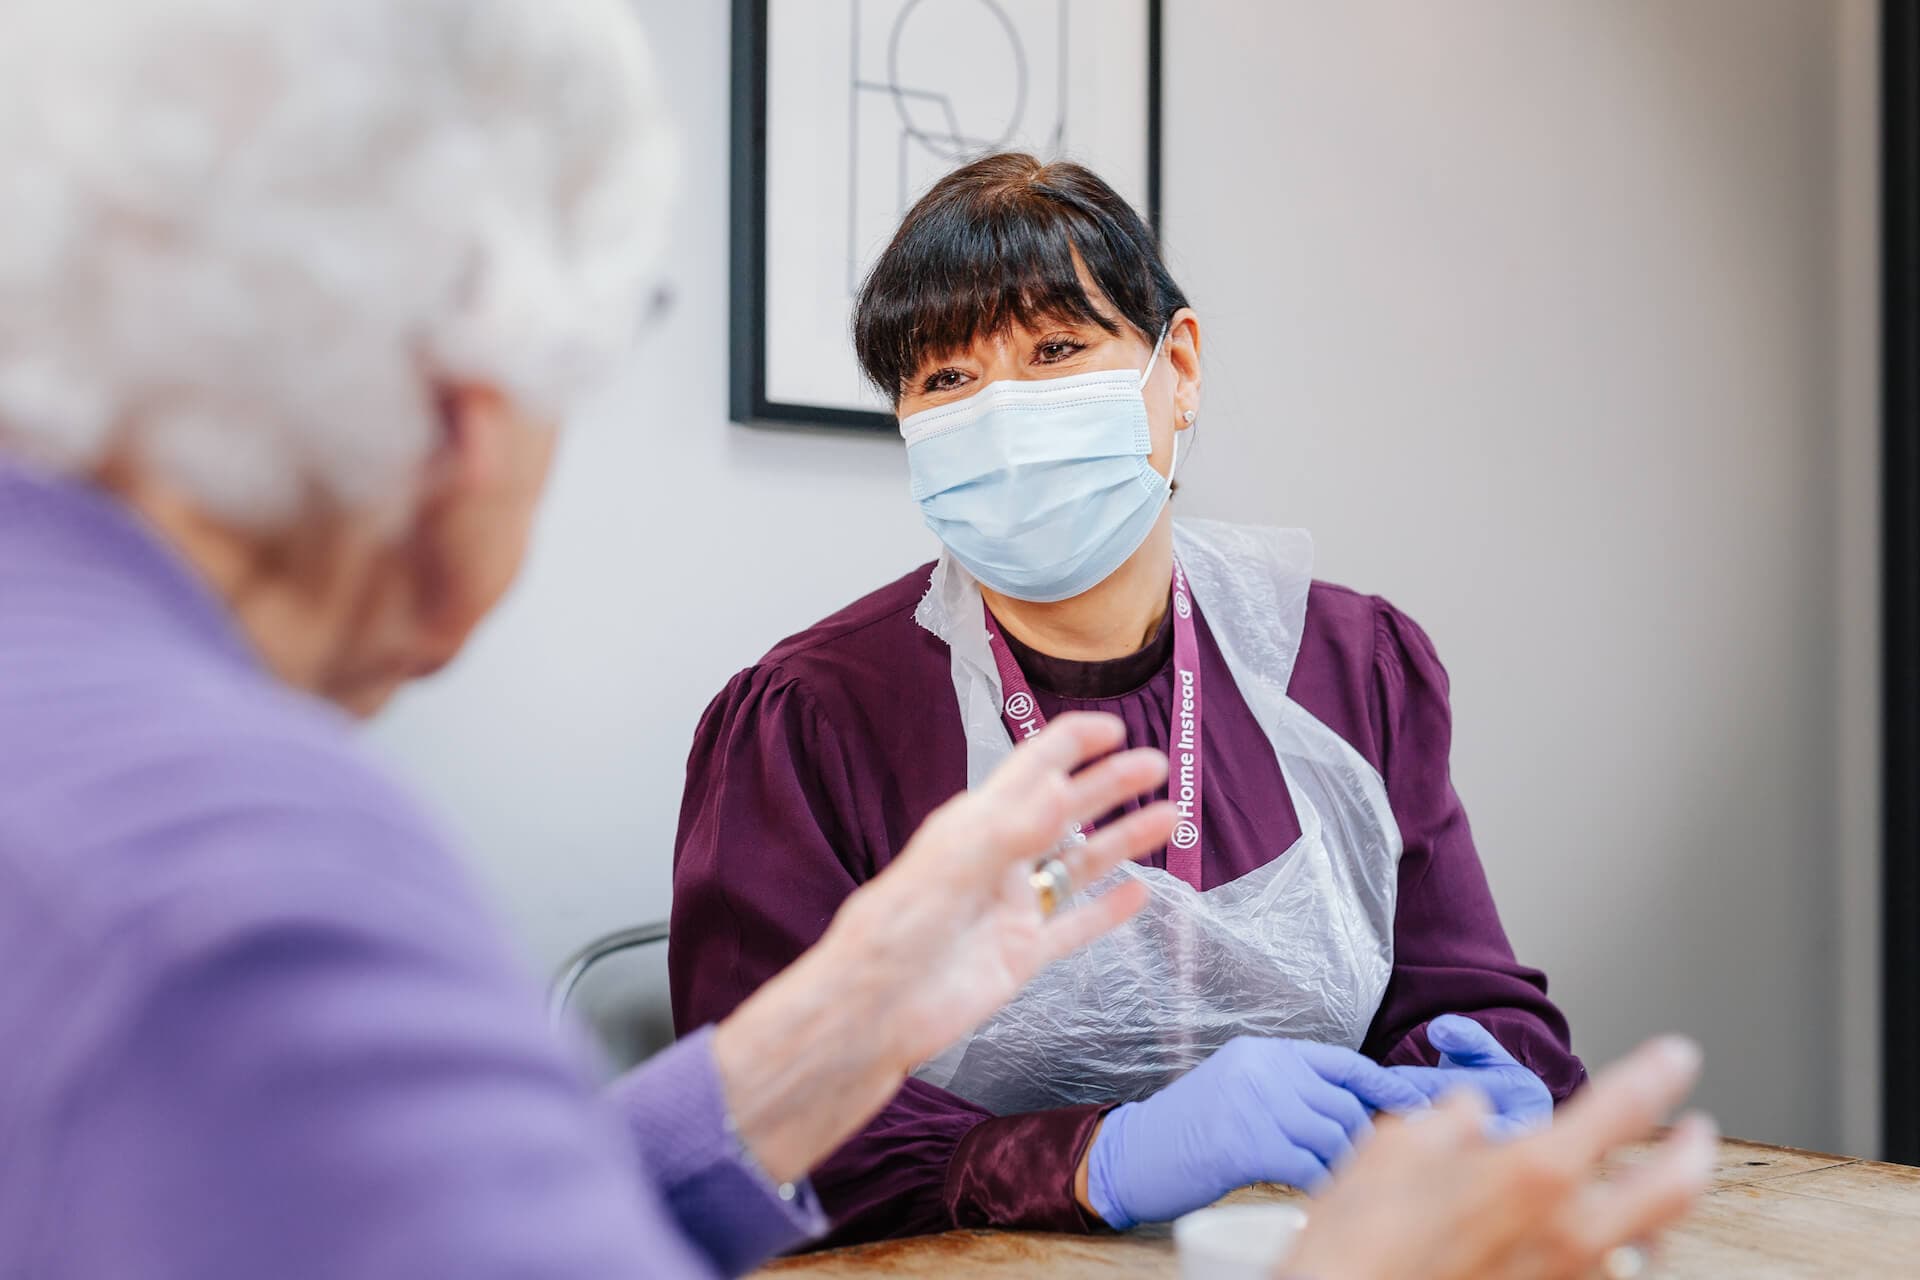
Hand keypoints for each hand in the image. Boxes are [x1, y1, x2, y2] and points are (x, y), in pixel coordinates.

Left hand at [714, 713, 1174, 1181]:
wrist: (878, 1010)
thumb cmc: (898, 928)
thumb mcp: (954, 867)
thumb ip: (1014, 830)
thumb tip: (1063, 787)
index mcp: (975, 824)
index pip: (1030, 769)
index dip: (1070, 744)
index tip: (1114, 727)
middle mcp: (999, 858)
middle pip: (1064, 810)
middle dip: (1109, 784)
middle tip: (1158, 763)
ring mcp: (1013, 907)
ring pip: (1079, 865)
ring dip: (1121, 840)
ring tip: (1169, 817)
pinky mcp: (1022, 954)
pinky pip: (1074, 926)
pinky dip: (1108, 911)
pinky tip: (1143, 892)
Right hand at [1082, 1036, 1432, 1228]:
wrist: (1131, 1153)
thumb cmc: (1188, 1129)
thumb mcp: (1239, 1088)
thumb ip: (1287, 1089)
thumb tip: (1352, 1114)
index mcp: (1265, 1052)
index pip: (1344, 1063)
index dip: (1385, 1088)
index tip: (1417, 1110)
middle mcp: (1263, 1069)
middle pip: (1344, 1106)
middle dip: (1364, 1142)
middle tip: (1370, 1170)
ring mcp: (1254, 1104)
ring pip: (1332, 1139)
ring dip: (1344, 1169)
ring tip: (1344, 1187)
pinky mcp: (1245, 1145)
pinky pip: (1309, 1169)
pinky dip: (1320, 1189)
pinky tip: (1317, 1200)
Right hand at [1281, 1035, 1714, 1279]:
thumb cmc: (1362, 1242)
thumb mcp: (1395, 1148)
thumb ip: (1449, 1120)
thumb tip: (1472, 1115)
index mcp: (1535, 1173)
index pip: (1624, 1106)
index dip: (1659, 1073)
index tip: (1678, 1057)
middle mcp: (1571, 1232)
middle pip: (1675, 1188)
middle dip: (1695, 1153)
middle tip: (1697, 1133)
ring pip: (1652, 1246)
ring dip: (1662, 1212)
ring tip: (1657, 1195)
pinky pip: (1607, 1277)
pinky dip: (1617, 1256)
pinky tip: (1602, 1247)